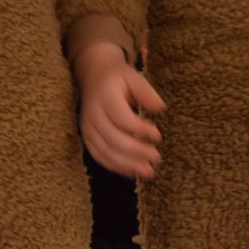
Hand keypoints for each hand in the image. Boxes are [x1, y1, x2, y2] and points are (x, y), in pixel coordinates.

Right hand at [74, 42, 164, 178]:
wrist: (93, 76)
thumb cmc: (118, 78)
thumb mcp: (133, 77)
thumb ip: (146, 92)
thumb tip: (161, 108)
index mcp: (105, 96)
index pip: (122, 118)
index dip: (140, 130)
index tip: (158, 136)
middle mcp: (93, 114)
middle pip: (113, 138)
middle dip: (136, 151)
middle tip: (156, 157)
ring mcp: (88, 128)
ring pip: (106, 152)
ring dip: (127, 164)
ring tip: (148, 171)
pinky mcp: (87, 138)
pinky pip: (99, 157)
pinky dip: (116, 167)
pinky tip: (132, 172)